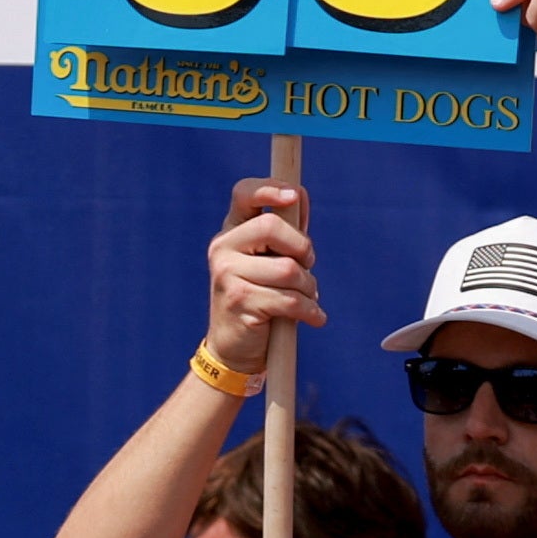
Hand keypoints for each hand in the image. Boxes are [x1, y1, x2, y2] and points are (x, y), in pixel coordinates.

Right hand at [204, 175, 318, 376]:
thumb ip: (284, 232)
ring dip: (308, 287)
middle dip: (302, 248)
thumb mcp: (270, 261)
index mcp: (231, 231)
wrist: (235, 348)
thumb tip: (299, 197)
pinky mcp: (239, 301)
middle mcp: (222, 248)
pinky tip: (313, 317)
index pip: (244, 193)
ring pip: (288, 269)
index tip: (293, 197)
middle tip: (308, 265)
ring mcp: (227, 274)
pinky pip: (289, 299)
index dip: (269, 189)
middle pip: (272, 228)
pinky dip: (309, 310)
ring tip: (305, 298)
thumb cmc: (260, 298)